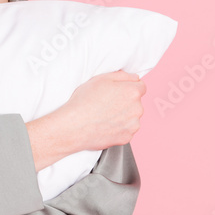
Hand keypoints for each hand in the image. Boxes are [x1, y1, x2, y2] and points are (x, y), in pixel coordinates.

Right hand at [25, 70, 145, 170]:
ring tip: (105, 116)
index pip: (141, 86)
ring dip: (123, 116)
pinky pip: (126, 130)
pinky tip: (105, 125)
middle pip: (136, 103)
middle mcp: (137, 109)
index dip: (128, 87)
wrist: (74, 126)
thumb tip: (134, 78)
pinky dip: (119, 128)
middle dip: (125, 102)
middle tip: (107, 104)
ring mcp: (133, 125)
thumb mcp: (101, 79)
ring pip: (132, 117)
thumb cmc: (84, 102)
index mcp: (132, 92)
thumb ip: (122, 76)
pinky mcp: (127, 137)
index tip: (118, 92)